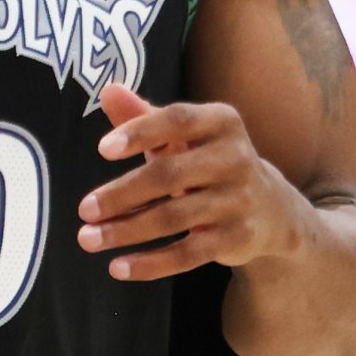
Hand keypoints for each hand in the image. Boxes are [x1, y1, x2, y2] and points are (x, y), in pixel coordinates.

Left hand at [76, 85, 311, 280]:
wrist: (271, 208)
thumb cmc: (209, 161)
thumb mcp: (184, 135)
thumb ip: (145, 115)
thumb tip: (108, 89)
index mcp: (221, 122)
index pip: (178, 120)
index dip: (140, 132)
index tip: (102, 150)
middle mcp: (236, 157)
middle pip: (170, 174)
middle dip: (122, 194)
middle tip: (85, 209)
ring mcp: (239, 200)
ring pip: (174, 217)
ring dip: (126, 230)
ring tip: (88, 239)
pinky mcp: (237, 238)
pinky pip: (188, 254)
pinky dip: (151, 263)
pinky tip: (118, 267)